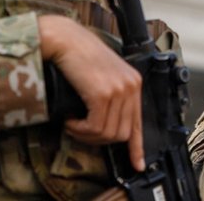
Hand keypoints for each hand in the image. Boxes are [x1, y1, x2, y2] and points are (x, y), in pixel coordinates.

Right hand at [38, 14, 144, 170]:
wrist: (64, 39)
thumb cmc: (77, 55)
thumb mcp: (101, 77)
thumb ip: (109, 98)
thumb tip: (104, 127)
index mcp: (133, 82)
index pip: (139, 122)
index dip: (137, 147)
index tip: (137, 164)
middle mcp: (131, 86)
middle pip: (121, 133)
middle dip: (98, 140)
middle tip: (79, 131)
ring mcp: (119, 90)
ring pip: (107, 134)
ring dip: (85, 134)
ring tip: (72, 123)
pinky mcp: (103, 94)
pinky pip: (94, 127)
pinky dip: (79, 129)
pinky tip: (70, 120)